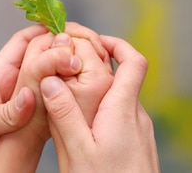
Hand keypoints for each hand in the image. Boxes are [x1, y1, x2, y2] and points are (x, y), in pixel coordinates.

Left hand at [0, 30, 82, 171]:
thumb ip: (2, 113)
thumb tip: (28, 96)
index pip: (20, 43)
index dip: (42, 30)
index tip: (64, 28)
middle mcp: (13, 85)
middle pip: (40, 53)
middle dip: (61, 45)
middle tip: (84, 45)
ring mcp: (24, 100)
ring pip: (51, 75)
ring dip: (68, 67)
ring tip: (90, 63)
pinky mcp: (33, 119)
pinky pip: (54, 98)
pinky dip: (70, 92)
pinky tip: (86, 92)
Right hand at [40, 35, 159, 172]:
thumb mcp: (77, 150)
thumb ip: (63, 112)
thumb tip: (50, 78)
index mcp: (124, 110)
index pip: (134, 61)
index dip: (117, 44)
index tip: (94, 41)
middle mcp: (137, 116)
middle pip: (123, 78)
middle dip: (97, 68)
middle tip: (69, 69)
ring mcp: (141, 132)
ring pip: (120, 99)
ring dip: (99, 92)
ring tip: (70, 99)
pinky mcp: (138, 146)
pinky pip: (121, 118)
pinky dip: (103, 112)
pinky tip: (82, 127)